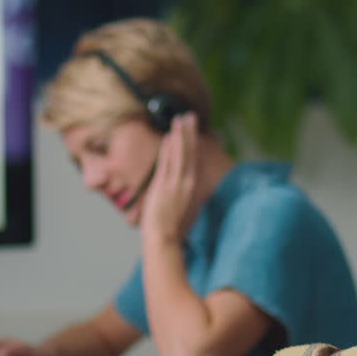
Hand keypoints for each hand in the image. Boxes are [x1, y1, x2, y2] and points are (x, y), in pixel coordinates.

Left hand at [140, 112, 201, 246]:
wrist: (164, 239)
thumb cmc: (173, 230)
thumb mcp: (185, 210)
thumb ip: (185, 196)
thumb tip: (185, 190)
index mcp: (192, 187)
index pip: (192, 159)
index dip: (192, 143)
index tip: (191, 129)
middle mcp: (187, 182)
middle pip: (189, 152)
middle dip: (189, 133)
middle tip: (190, 116)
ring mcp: (176, 183)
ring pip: (180, 154)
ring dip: (180, 135)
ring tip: (180, 120)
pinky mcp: (164, 185)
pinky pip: (168, 162)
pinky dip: (170, 149)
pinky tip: (170, 137)